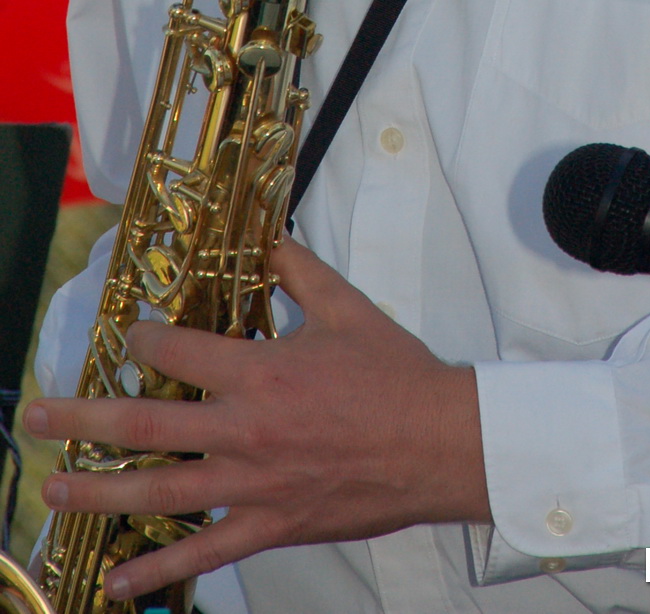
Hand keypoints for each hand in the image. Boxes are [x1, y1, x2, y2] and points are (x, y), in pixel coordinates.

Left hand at [24, 239, 490, 603]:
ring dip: (97, 492)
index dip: (144, 342)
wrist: (439, 441)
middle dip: (82, 419)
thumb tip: (268, 240)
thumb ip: (300, 272)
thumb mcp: (347, 308)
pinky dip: (157, 573)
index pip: (177, 353)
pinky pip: (204, 554)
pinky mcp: (270, 524)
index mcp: (260, 371)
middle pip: (145, 426)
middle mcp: (244, 428)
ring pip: (158, 492)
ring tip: (52, 489)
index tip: (130, 338)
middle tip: (35, 417)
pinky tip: (115, 584)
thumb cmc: (396, 374)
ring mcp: (253, 483)